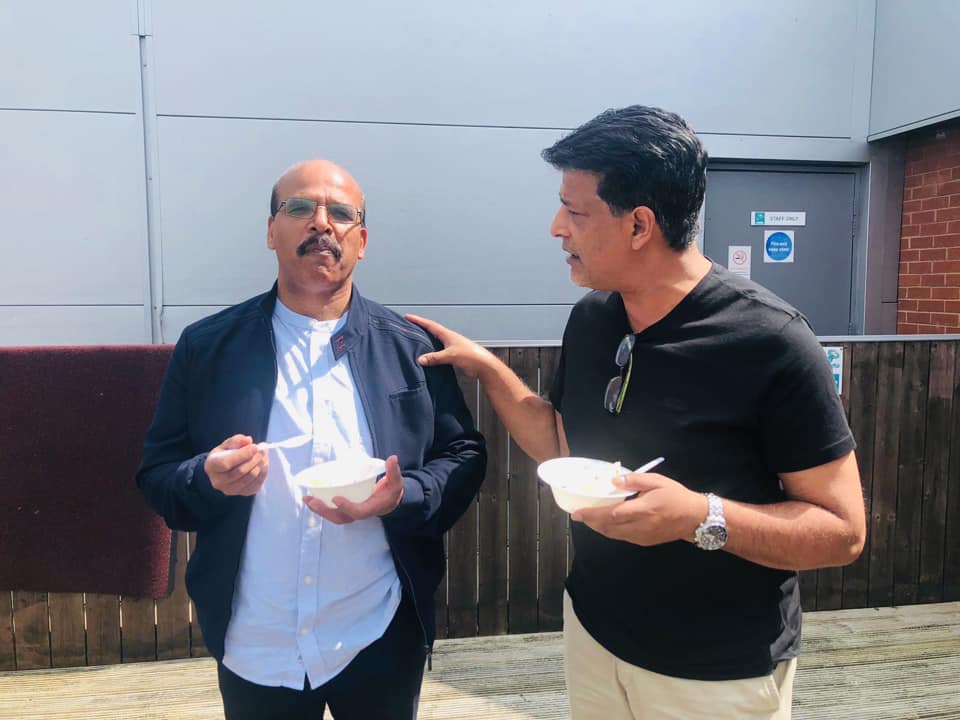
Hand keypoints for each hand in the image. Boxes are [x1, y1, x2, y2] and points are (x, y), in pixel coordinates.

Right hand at [203, 434, 268, 495]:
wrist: (223, 472)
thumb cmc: (224, 456)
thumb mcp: (226, 445)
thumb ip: (236, 441)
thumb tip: (248, 440)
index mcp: (212, 466)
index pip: (226, 463)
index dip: (242, 455)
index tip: (254, 447)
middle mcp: (218, 481)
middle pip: (240, 472)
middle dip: (254, 459)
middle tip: (263, 450)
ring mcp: (230, 490)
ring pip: (249, 478)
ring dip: (260, 466)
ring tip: (264, 456)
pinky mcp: (242, 493)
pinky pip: (255, 485)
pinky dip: (263, 474)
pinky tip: (264, 465)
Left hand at [304, 455, 404, 523]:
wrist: (390, 502)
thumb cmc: (392, 491)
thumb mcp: (396, 481)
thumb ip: (393, 471)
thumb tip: (392, 458)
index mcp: (372, 508)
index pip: (358, 511)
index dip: (347, 507)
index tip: (336, 499)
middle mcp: (360, 513)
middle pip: (341, 517)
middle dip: (325, 511)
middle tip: (313, 500)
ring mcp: (352, 513)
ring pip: (334, 516)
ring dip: (319, 510)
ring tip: (307, 499)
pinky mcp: (346, 510)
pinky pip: (332, 512)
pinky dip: (320, 507)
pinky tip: (309, 499)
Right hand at [405, 313, 493, 377]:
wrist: (483, 365)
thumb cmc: (471, 356)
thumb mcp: (450, 355)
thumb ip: (435, 357)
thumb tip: (420, 359)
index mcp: (447, 335)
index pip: (430, 325)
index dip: (418, 321)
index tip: (408, 317)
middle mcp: (448, 339)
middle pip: (431, 331)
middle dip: (420, 329)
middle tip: (409, 327)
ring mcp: (451, 347)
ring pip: (435, 342)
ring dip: (426, 341)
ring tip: (415, 341)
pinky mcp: (453, 356)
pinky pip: (438, 353)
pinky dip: (431, 353)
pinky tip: (427, 357)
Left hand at [571, 472, 707, 545]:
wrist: (695, 518)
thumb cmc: (676, 496)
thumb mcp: (657, 481)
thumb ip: (635, 481)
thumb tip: (614, 481)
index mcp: (643, 510)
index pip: (612, 514)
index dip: (592, 514)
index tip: (578, 512)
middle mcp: (640, 526)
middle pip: (608, 527)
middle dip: (591, 522)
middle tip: (578, 515)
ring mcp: (642, 536)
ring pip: (614, 535)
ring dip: (599, 527)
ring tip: (588, 519)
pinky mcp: (644, 542)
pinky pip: (622, 537)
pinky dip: (611, 531)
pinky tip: (606, 523)